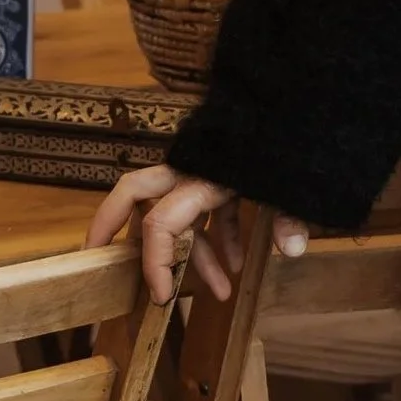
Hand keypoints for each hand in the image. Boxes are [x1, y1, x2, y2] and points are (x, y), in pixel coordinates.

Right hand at [86, 163, 309, 304]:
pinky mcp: (222, 174)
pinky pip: (207, 210)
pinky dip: (216, 238)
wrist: (304, 103)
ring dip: (192, 254)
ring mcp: (205, 171)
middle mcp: (193, 171)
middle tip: (96, 259)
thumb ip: (290, 214)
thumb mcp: (292, 180)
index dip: (154, 262)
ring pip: (176, 212)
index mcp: (204, 175)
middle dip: (110, 225)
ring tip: (221, 291)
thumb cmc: (296, 141)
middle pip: (134, 192)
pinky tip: (236, 264)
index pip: (162, 222)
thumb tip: (293, 249)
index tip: (161, 297)